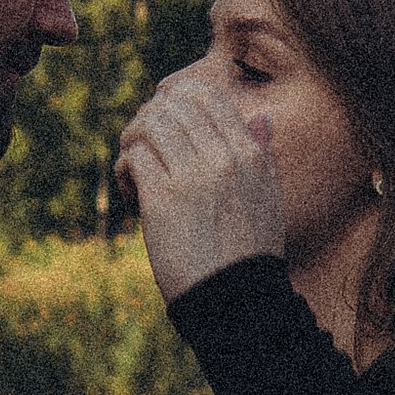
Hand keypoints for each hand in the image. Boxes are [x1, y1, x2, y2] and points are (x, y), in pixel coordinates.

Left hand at [115, 72, 287, 304]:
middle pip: (174, 105)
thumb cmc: (252, 252)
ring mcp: (192, 177)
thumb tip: (259, 118)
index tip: (165, 117)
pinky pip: (133, 158)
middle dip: (151, 118)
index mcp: (250, 154)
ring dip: (133, 139)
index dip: (177, 98)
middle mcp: (222, 159)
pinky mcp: (162, 199)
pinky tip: (131, 190)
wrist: (235, 299)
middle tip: (143, 143)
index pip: (207, 95)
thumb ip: (265, 154)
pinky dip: (124, 168)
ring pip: (150, 125)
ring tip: (133, 165)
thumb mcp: (270, 199)